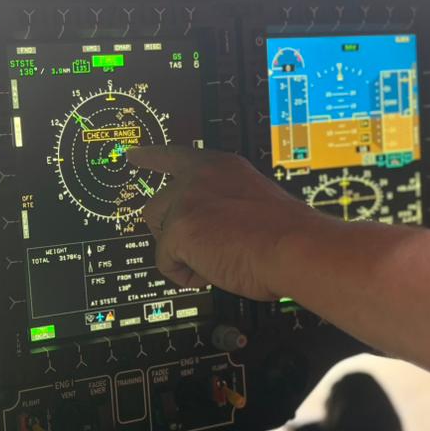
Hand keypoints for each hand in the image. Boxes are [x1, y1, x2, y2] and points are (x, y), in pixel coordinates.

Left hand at [126, 146, 321, 300]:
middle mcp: (197, 177)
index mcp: (219, 167)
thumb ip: (221, 205)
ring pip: (159, 236)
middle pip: (156, 207)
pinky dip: (187, 276)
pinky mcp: (178, 228)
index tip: (132, 154)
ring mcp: (185, 200)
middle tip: (202, 249)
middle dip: (170, 233)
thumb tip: (205, 230)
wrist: (297, 247)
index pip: (175, 156)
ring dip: (182, 254)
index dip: (150, 157)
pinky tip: (215, 270)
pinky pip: (166, 264)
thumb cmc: (286, 235)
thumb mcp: (250, 204)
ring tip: (219, 258)